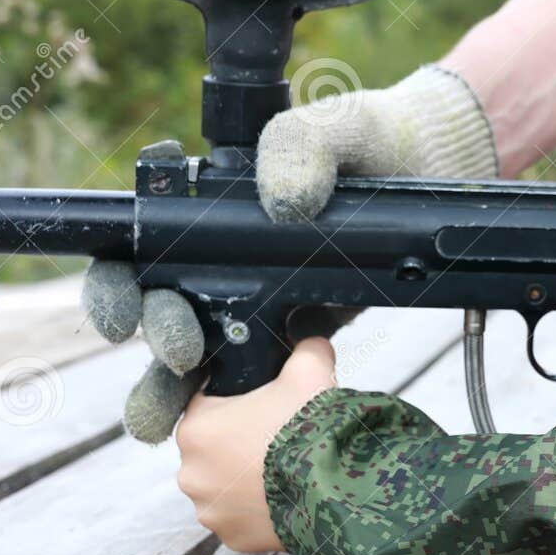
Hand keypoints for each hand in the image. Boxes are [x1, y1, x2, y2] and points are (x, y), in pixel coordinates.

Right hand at [80, 64, 497, 443]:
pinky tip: (236, 426)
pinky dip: (243, 401)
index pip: (142, 251)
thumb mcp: (339, 128)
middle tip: (182, 354)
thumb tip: (282, 202)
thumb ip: (302, 144)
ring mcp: (267, 297)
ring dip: (173, 391)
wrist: (438, 169)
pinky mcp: (307, 327)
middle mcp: (231, 259)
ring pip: (203, 354)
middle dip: (157, 341)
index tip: (125, 316)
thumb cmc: (376, 139)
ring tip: (160, 420)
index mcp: (216, 210)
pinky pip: (266, 372)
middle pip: (163, 312)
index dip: (116, 287)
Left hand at [173, 337, 338, 552]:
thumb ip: (304, 350)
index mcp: (197, 427)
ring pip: (226, 486)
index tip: (266, 406)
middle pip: (216, 448)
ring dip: (248, 479)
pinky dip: (259, 510)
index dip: (239, 401)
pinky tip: (286, 498)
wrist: (336, 487)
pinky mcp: (232, 538)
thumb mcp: (311, 370)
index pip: (207, 404)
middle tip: (281, 438)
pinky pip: (241, 518)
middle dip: (243, 443)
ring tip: (287, 471)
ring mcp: (211, 510)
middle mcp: (191, 472)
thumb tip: (310, 342)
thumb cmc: (313, 428)